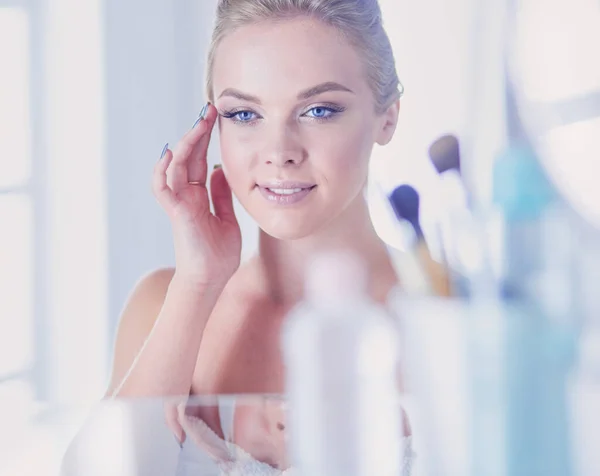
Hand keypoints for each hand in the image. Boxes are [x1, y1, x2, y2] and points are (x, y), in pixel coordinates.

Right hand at [152, 104, 241, 286]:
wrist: (211, 281)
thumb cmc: (218, 255)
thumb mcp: (227, 218)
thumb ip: (222, 196)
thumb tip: (222, 171)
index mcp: (200, 196)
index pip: (202, 161)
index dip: (206, 140)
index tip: (216, 119)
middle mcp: (187, 196)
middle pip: (189, 158)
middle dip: (198, 133)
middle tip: (209, 110)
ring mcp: (180, 203)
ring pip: (177, 167)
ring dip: (186, 144)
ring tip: (198, 123)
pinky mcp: (177, 213)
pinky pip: (164, 189)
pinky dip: (164, 171)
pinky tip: (172, 153)